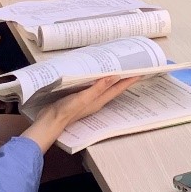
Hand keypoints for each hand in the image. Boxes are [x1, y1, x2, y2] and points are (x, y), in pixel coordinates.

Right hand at [24, 76, 140, 151]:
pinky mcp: (80, 98)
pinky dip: (100, 81)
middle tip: (133, 69)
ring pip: (105, 88)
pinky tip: (98, 77)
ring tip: (120, 71)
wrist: (49, 122)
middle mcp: (96, 101)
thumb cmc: (65, 111)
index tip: (140, 72)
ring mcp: (88, 100)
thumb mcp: (82, 98)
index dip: (129, 81)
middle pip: (114, 89)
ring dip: (113, 80)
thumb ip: (98, 88)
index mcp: (99, 101)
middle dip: (124, 80)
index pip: (117, 89)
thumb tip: (114, 77)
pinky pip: (95, 88)